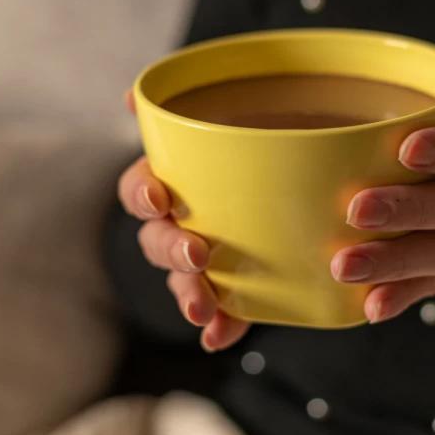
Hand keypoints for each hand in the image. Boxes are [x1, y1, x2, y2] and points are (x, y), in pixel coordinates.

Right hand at [117, 90, 250, 351]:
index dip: (142, 195)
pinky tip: (219, 336)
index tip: (160, 199)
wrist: (303, 179)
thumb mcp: (235, 124)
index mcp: (174, 183)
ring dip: (188, 295)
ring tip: (201, 311)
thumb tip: (131, 98)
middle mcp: (181, 223)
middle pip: (157, 240)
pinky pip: (223, 311)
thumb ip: (189, 113)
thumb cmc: (260, 144)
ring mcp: (205, 259)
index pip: (140, 189)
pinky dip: (220, 325)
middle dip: (170, 250)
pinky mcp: (233, 285)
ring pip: (183, 280)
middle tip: (196, 254)